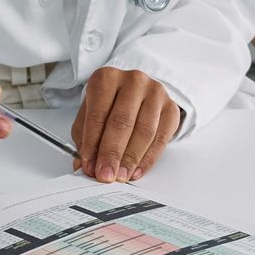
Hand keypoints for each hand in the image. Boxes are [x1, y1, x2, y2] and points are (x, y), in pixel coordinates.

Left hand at [71, 68, 181, 183]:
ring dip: (131, 158)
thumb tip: (84, 167)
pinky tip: (136, 170)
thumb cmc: (110, 105)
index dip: (93, 143)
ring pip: (144, 131)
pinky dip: (148, 158)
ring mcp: (155, 92)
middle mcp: (132, 81)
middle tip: (106, 175)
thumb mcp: (91, 116)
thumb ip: (85, 140)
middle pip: (122, 122)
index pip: (98, 114)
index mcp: (107, 78)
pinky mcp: (170, 107)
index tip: (89, 166)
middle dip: (112, 153)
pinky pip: (161, 138)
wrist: (137, 94)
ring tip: (121, 176)